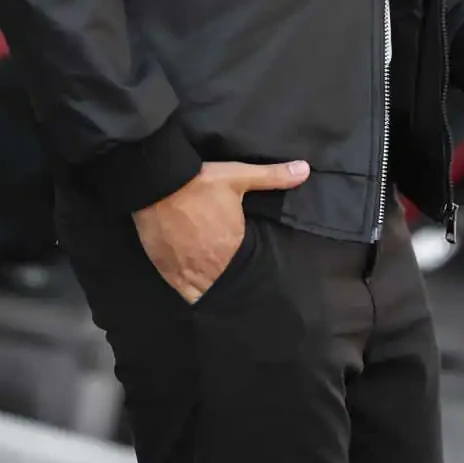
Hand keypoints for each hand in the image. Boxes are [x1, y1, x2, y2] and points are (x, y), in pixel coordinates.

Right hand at [133, 158, 309, 303]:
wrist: (158, 186)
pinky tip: (192, 284)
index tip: (240, 254)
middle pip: (225, 280)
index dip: (243, 260)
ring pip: (204, 291)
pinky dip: (190, 289)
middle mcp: (212, 266)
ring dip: (209, 286)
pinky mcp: (167, 271)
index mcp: (233, 245)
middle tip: (226, 268)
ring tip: (211, 278)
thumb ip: (273, 176)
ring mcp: (187, 272)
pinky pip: (183, 292)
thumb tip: (306, 170)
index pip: (246, 265)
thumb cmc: (200, 183)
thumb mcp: (239, 176)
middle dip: (227, 275)